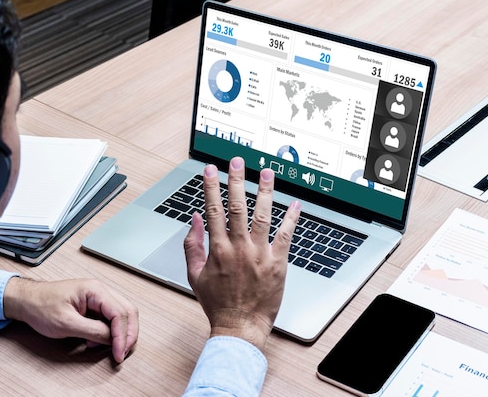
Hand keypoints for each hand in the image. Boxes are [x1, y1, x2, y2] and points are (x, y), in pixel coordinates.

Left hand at [3, 277, 138, 362]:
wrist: (26, 300)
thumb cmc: (40, 306)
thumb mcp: (66, 323)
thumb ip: (92, 331)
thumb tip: (111, 339)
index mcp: (95, 290)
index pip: (119, 313)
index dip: (122, 336)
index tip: (118, 353)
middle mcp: (100, 291)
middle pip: (128, 311)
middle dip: (128, 334)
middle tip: (123, 352)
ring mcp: (98, 297)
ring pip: (122, 314)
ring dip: (121, 333)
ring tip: (112, 349)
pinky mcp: (94, 305)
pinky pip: (110, 318)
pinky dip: (110, 332)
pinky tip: (98, 342)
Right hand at [184, 157, 300, 350]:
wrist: (239, 326)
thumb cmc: (218, 303)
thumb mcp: (195, 275)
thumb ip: (192, 245)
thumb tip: (193, 219)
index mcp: (217, 249)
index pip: (213, 210)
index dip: (211, 186)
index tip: (210, 169)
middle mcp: (238, 248)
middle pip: (237, 206)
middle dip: (237, 180)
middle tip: (238, 160)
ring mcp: (259, 254)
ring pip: (262, 216)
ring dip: (265, 192)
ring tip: (266, 172)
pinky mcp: (277, 263)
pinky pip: (285, 235)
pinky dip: (291, 218)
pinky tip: (295, 203)